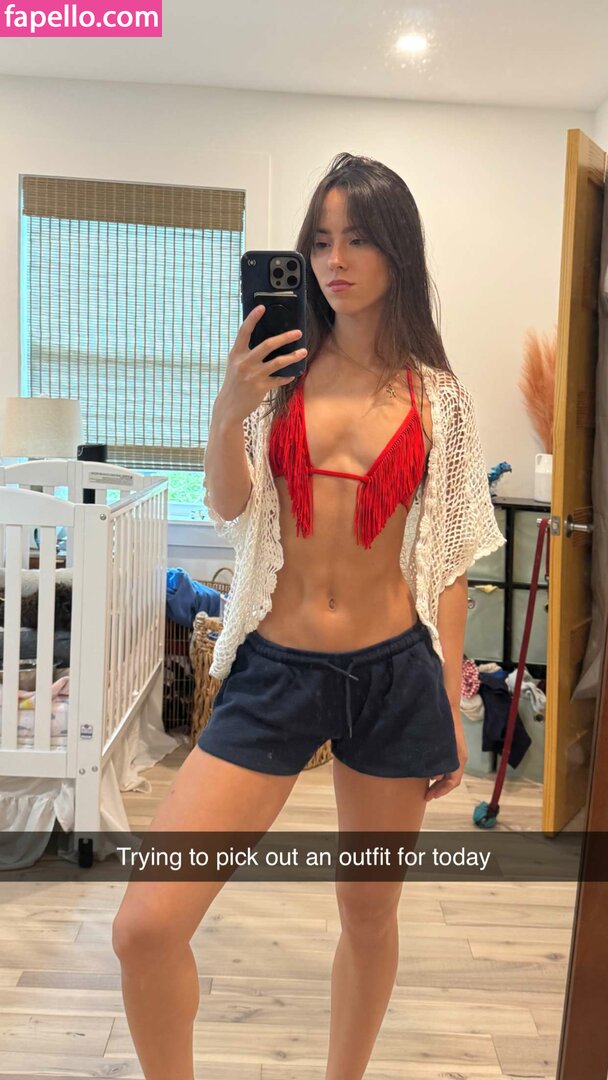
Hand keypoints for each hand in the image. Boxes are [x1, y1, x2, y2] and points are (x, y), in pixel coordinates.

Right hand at [216, 305, 307, 422]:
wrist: (229, 406)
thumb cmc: (234, 382)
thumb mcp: (235, 364)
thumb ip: (246, 352)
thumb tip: (264, 339)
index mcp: (236, 354)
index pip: (244, 332)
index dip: (252, 318)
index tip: (261, 307)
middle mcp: (245, 363)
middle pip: (268, 345)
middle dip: (285, 337)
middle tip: (298, 332)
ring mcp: (253, 375)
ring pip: (278, 362)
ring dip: (293, 356)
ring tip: (303, 352)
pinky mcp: (261, 387)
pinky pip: (279, 379)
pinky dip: (287, 376)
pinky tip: (293, 373)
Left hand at [424, 725, 467, 801]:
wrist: (446, 705)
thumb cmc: (443, 724)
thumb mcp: (439, 745)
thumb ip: (437, 761)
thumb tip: (434, 777)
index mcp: (458, 759)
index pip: (452, 781)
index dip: (441, 791)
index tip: (430, 797)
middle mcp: (459, 757)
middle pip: (451, 779)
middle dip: (439, 789)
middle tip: (426, 795)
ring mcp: (456, 753)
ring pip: (449, 772)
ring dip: (439, 781)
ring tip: (427, 787)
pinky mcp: (450, 748)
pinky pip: (447, 765)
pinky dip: (439, 772)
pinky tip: (429, 772)